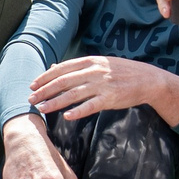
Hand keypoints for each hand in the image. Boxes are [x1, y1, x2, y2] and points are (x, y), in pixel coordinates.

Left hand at [31, 54, 176, 121]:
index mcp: (90, 61)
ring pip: (73, 94)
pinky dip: (78, 111)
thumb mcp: (99, 64)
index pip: (62, 68)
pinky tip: (67, 117)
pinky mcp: (111, 98)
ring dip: (55, 102)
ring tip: (41, 109)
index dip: (45, 77)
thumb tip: (53, 67)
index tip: (32, 85)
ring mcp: (102, 84)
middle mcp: (94, 71)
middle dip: (45, 91)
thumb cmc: (121, 72)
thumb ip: (77, 67)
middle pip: (63, 81)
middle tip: (30, 99)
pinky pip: (91, 106)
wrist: (148, 79)